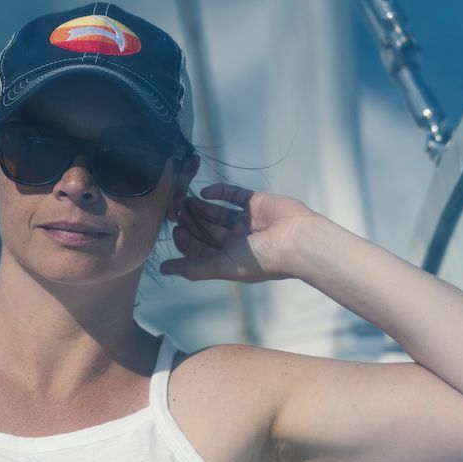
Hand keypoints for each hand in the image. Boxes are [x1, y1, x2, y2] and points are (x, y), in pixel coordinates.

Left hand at [160, 183, 314, 282]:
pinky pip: (234, 194)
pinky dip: (219, 191)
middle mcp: (237, 241)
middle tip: (175, 210)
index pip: (201, 249)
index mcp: (230, 258)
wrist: (297, 240)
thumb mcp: (222, 266)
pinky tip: (205, 192)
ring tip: (184, 200)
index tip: (175, 229)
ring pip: (216, 212)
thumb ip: (192, 267)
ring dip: (200, 206)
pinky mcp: (255, 202)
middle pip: (206, 229)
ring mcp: (246, 221)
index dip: (186, 240)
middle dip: (191, 221)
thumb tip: (164, 270)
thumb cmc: (262, 260)